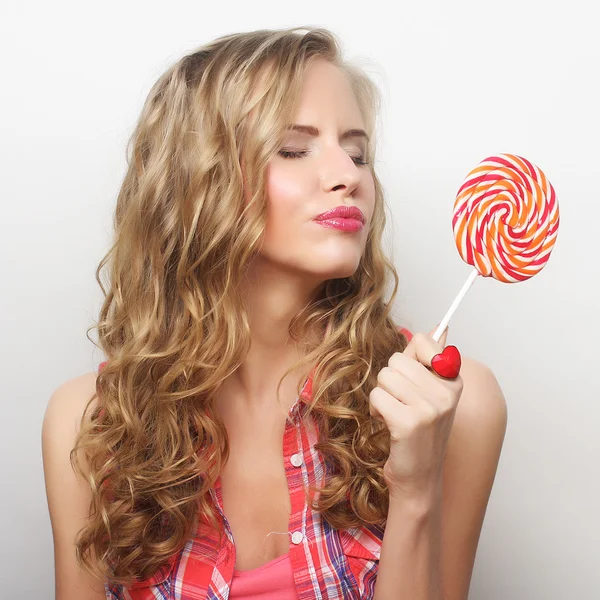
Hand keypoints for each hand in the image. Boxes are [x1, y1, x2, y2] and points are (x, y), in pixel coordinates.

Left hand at [369, 327, 463, 500]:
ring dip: (382, 395)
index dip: (408, 359)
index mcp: (453, 380)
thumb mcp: (431, 392)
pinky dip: (377, 409)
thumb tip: (441, 325)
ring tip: (396, 414)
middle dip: (391, 380)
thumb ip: (430, 358)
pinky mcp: (409, 423)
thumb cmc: (420, 432)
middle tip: (402, 403)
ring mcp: (429, 408)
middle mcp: (446, 393)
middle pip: (396, 360)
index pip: (422, 341)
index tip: (412, 380)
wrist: (419, 477)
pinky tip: (389, 425)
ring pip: (384, 376)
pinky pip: (377, 395)